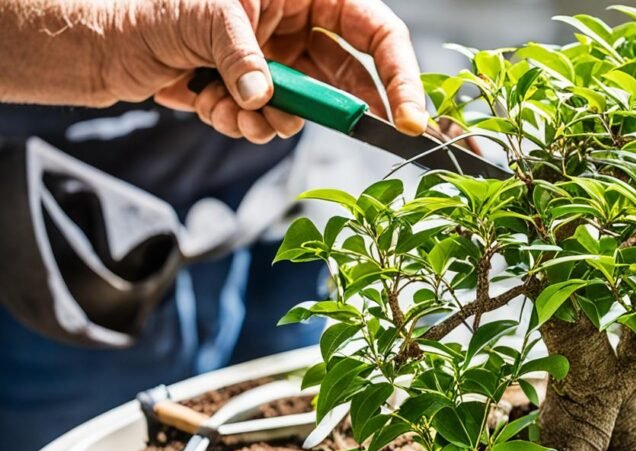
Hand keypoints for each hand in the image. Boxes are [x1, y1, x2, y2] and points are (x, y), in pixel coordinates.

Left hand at [107, 0, 425, 142]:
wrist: (109, 42)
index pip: (377, 32)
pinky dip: (244, 124)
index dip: (400, 73)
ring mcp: (279, 60)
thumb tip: (266, 99)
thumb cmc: (156, 8)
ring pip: (307, 110)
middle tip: (360, 136)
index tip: (409, 117)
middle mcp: (300, 26)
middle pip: (350, 77)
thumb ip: (244, 56)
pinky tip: (209, 106)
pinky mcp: (256, 90)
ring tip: (235, 111)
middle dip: (342, 111)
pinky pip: (270, 121)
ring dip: (275, 121)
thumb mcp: (208, 16)